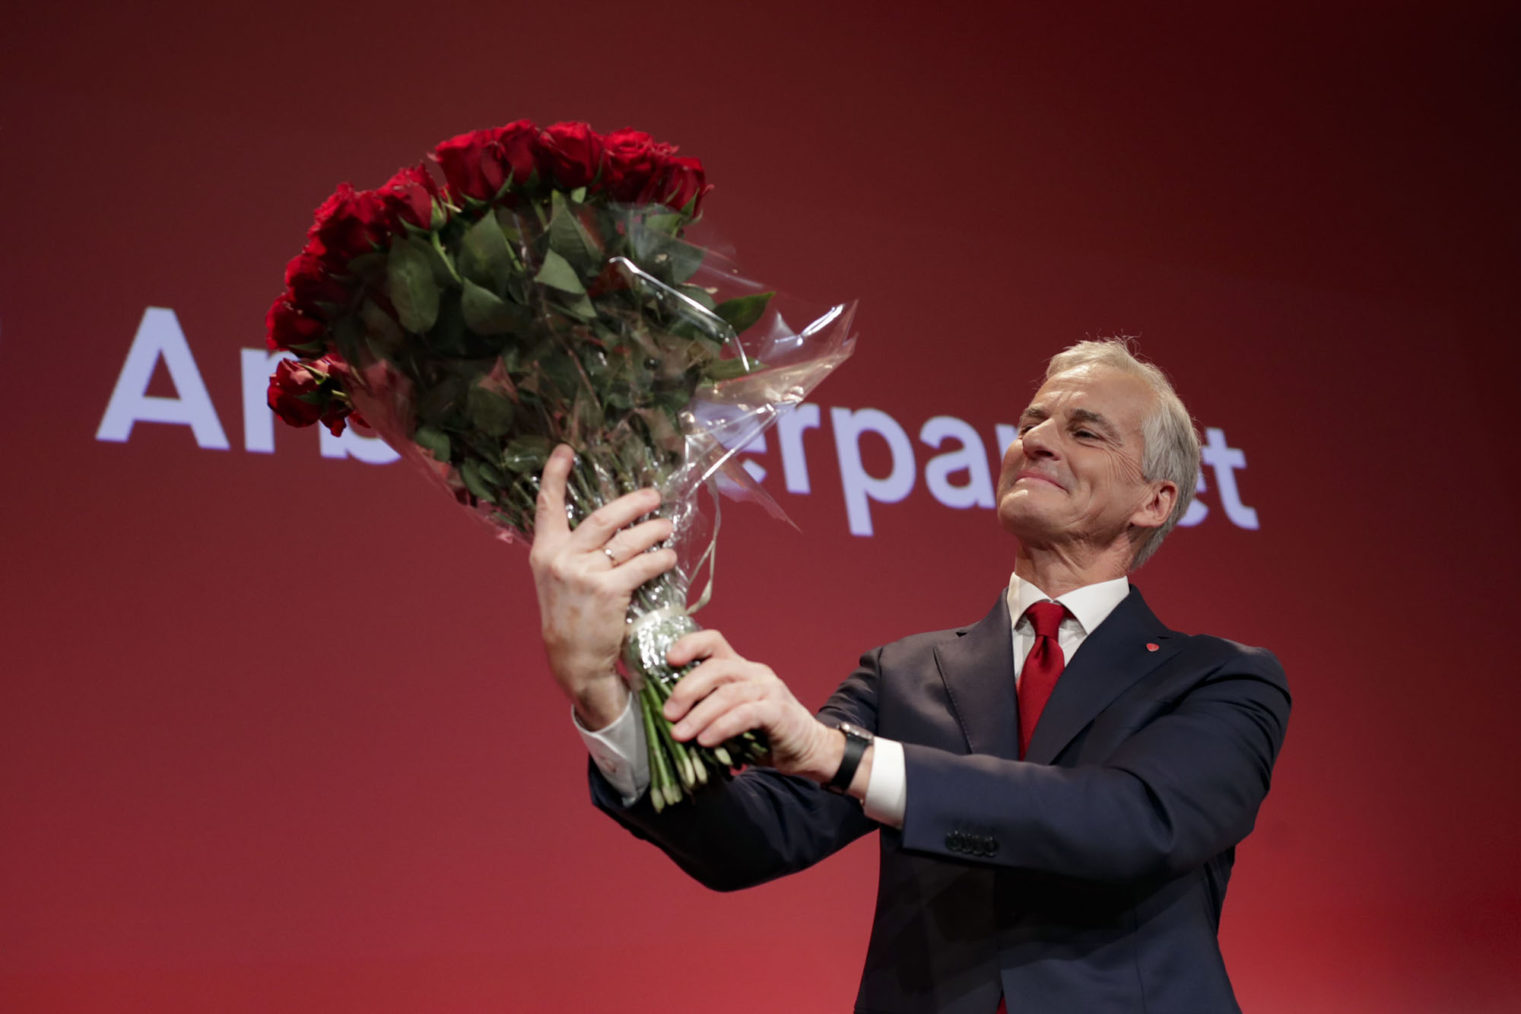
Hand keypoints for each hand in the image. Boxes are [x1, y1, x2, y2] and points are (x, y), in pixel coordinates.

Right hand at [528, 444, 677, 727]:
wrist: (573, 661)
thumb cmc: (572, 618)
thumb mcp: (558, 580)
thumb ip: (574, 552)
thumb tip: (611, 525)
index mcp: (545, 552)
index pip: (546, 506)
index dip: (555, 475)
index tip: (565, 450)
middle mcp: (561, 558)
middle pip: (603, 516)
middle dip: (633, 503)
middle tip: (653, 496)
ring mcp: (584, 574)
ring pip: (628, 539)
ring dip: (654, 531)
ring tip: (667, 528)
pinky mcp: (608, 591)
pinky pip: (642, 565)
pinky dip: (660, 559)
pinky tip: (669, 558)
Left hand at [663, 630, 843, 782]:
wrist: (808, 750)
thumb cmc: (762, 735)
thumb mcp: (729, 717)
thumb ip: (706, 711)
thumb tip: (667, 720)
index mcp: (740, 668)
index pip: (713, 642)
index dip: (689, 645)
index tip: (667, 660)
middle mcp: (755, 672)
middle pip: (715, 667)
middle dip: (686, 690)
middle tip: (668, 715)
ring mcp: (769, 689)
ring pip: (727, 693)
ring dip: (699, 715)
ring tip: (680, 735)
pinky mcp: (779, 711)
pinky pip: (745, 714)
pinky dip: (721, 727)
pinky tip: (705, 741)